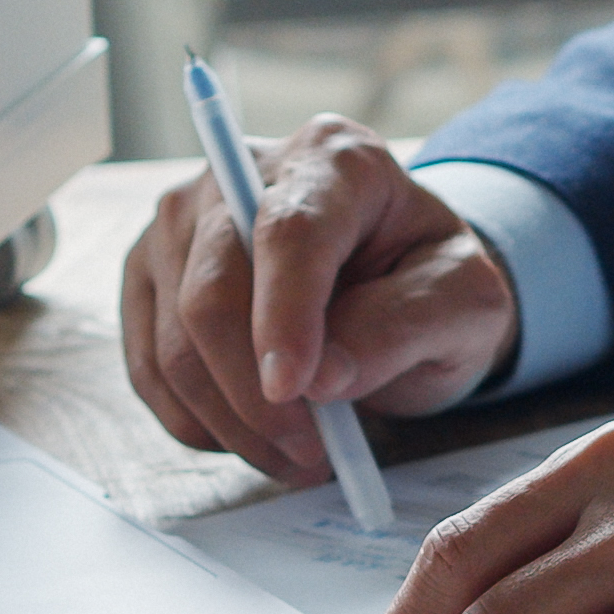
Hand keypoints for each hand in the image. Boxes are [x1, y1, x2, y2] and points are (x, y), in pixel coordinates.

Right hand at [118, 115, 514, 483]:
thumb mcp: (464, 302)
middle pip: (213, 292)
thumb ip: (405, 326)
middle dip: (256, 395)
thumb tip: (323, 377)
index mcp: (333, 158)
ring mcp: (182, 222)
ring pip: (174, 342)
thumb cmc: (431, 282)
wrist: (396, 278)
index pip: (288, 232)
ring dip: (231, 423)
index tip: (293, 391)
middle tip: (314, 454)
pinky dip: (197, 422)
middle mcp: (240, 171)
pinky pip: (150, 368)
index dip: (283, 316)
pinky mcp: (151, 274)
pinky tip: (251, 436)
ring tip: (299, 454)